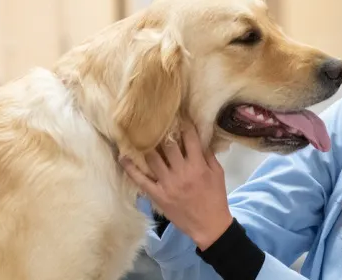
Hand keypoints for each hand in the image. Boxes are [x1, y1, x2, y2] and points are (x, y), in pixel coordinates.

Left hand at [122, 123, 232, 250]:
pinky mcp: (158, 195)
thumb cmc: (216, 198)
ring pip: (152, 158)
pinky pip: (141, 180)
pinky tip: (123, 157)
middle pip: (168, 145)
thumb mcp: (218, 174)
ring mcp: (167, 184)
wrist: (209, 226)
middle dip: (163, 131)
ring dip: (146, 145)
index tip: (179, 116)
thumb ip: (208, 156)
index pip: (189, 138)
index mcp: (198, 166)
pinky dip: (131, 168)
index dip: (184, 124)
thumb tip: (200, 138)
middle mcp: (181, 172)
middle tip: (156, 122)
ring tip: (140, 134)